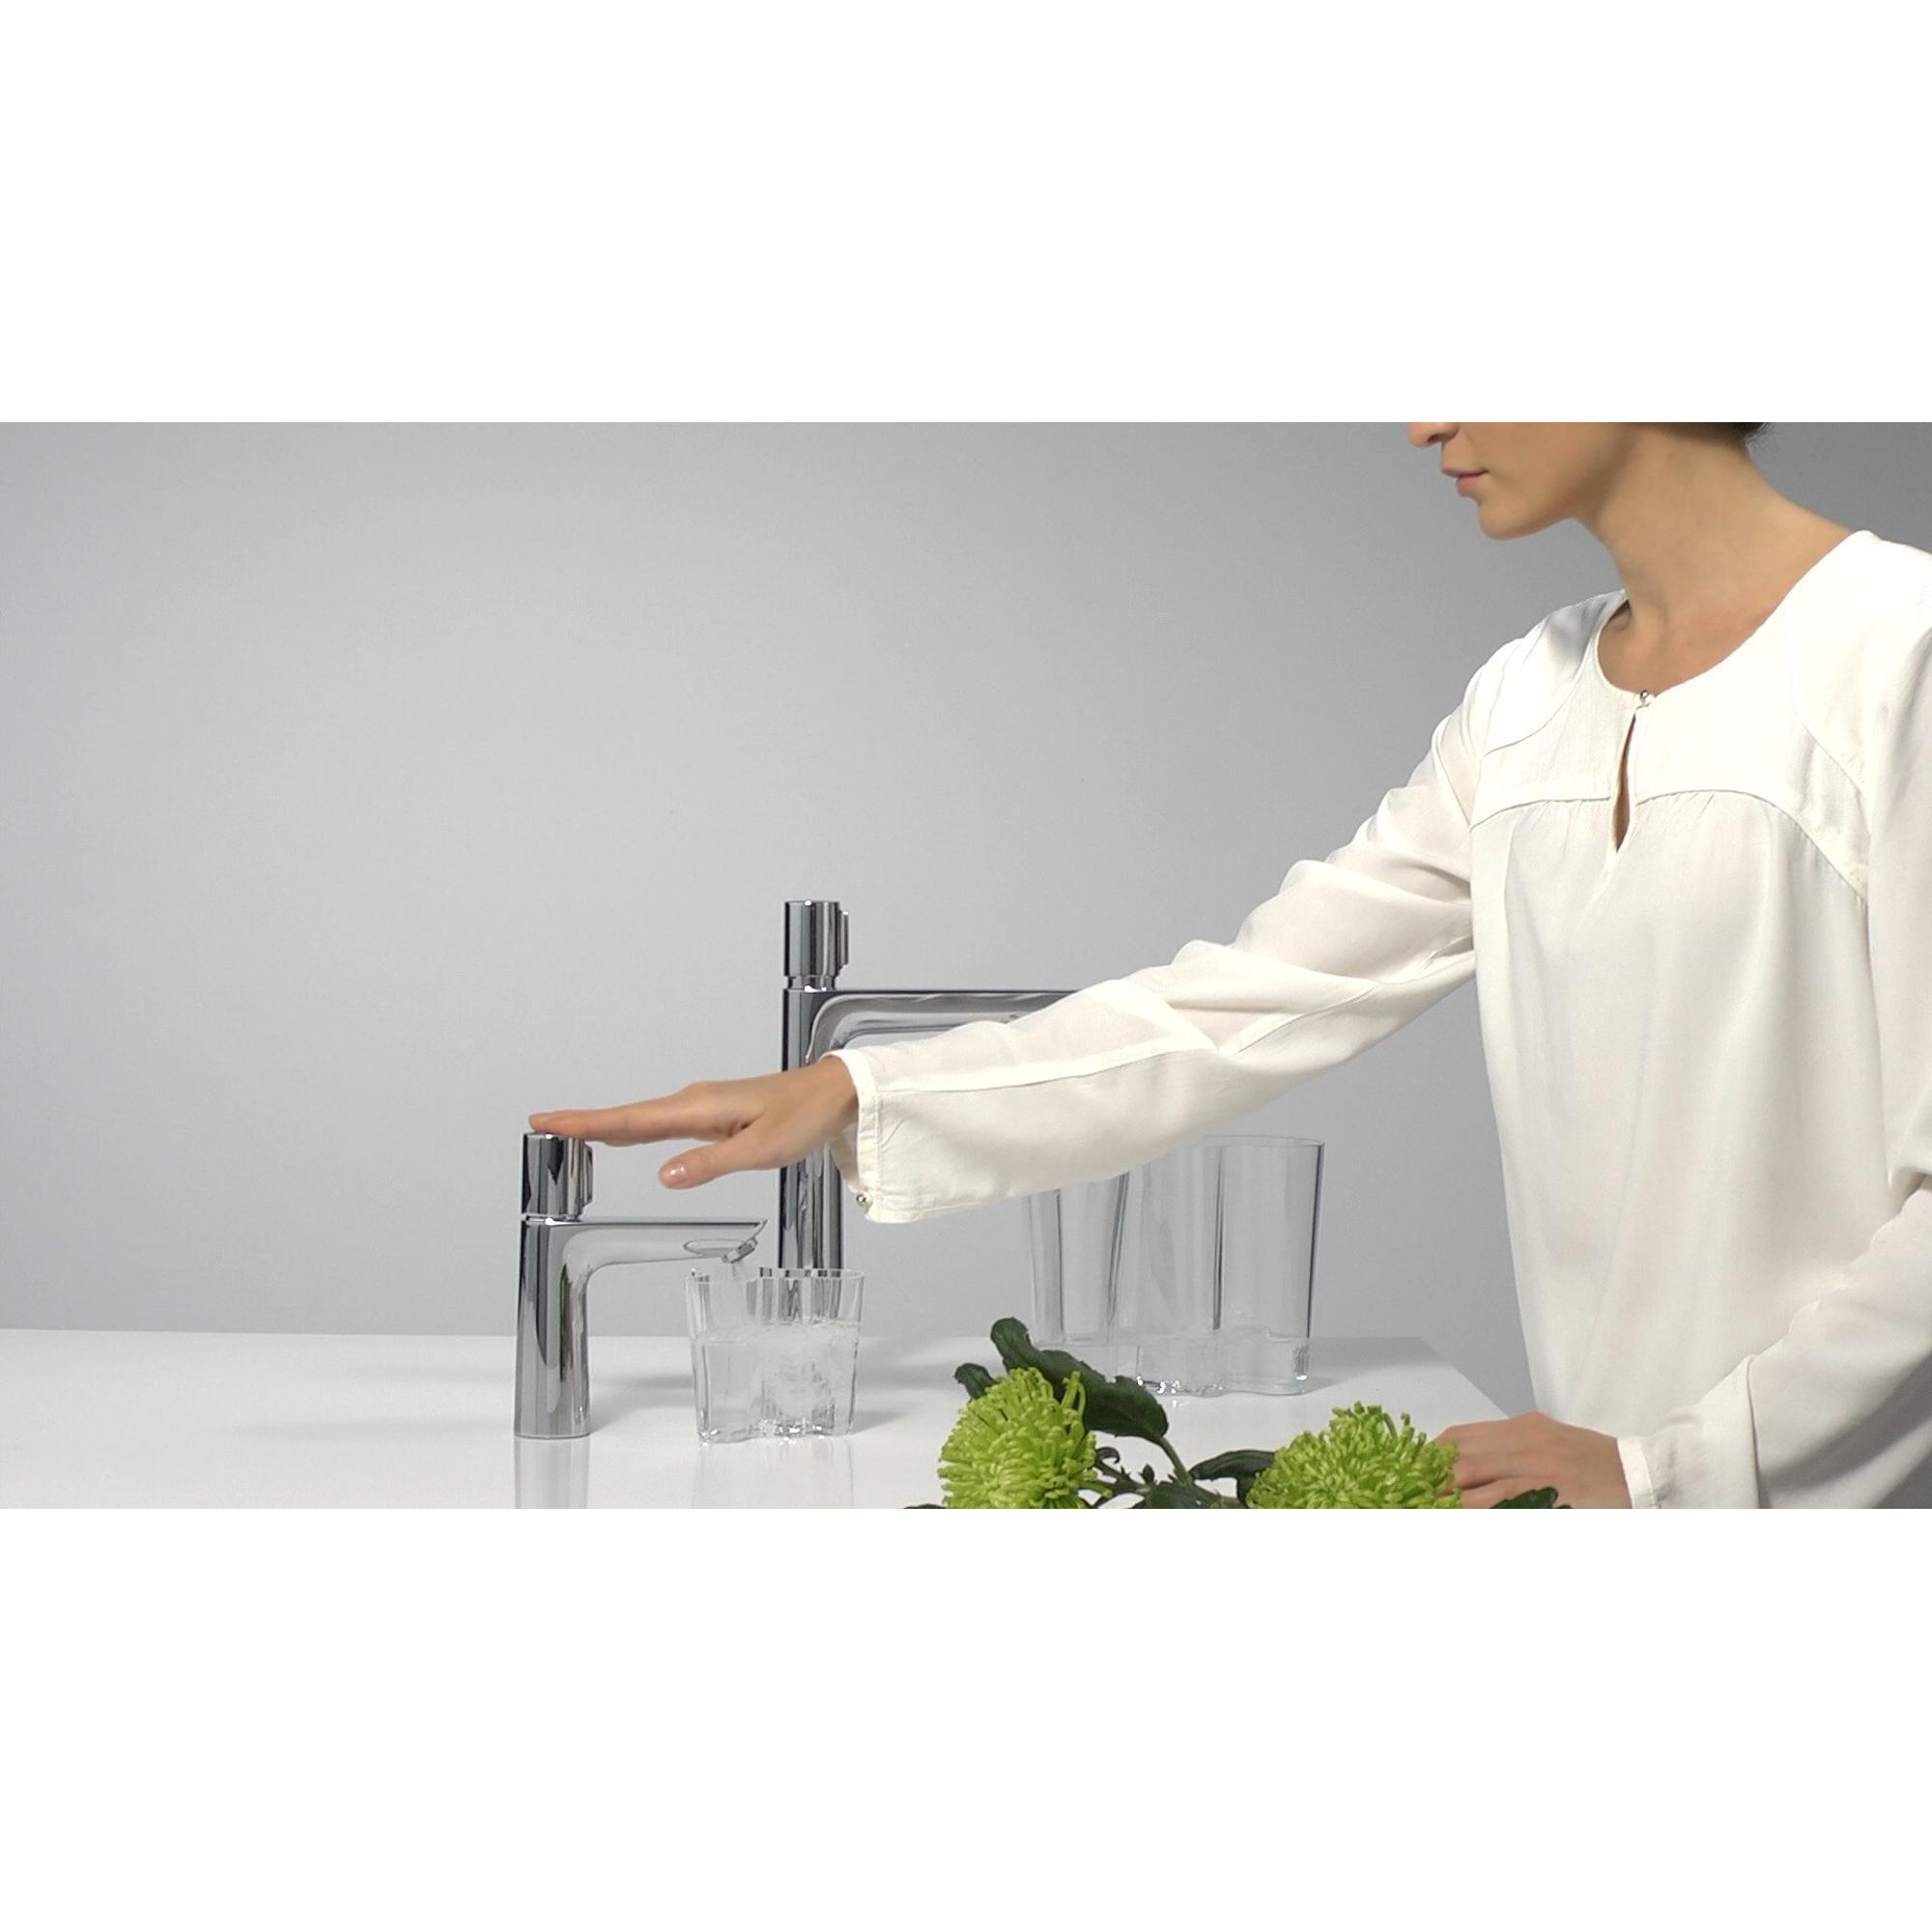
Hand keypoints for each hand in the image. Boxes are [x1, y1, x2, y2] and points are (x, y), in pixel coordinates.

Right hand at [528, 1060, 859, 1190]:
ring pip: (643, 1118)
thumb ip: (709, 1164)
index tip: (548, 1121)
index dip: (587, 1123)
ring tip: (571, 1130)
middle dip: (584, 1121)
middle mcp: (694, 1102)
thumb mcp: (759, 1150)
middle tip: (542, 1124)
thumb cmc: (803, 1116)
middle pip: (628, 1116)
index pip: (631, 1121)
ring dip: (606, 1124)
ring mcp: (702, 1106)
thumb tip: (664, 1176)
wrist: (832, 1094)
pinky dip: (635, 1126)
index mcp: (699, 1108)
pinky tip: (628, 1134)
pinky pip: (661, 1121)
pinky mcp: (712, 1113)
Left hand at [1431, 1411, 1632, 1507]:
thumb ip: (1513, 1456)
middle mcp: (1524, 1438)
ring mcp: (1537, 1460)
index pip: (1461, 1435)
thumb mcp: (1549, 1449)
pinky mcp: (1550, 1484)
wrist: (1641, 1471)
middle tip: (1407, 1497)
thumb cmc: (1595, 1465)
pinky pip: (1502, 1495)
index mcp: (1522, 1427)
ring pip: (1474, 1473)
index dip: (1430, 1454)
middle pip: (1460, 1453)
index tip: (1411, 1473)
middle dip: (1429, 1477)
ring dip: (1444, 1494)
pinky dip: (1476, 1506)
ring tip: (1423, 1509)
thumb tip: (1470, 1476)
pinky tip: (1459, 1515)